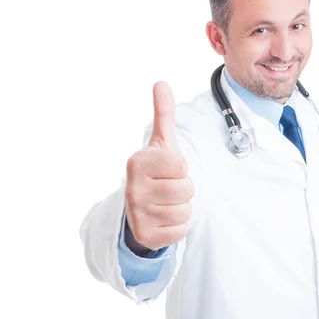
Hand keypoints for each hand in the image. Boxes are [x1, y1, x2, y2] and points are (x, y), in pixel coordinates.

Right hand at [124, 81, 192, 250]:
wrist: (138, 206)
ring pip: (185, 212)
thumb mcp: (161, 142)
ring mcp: (136, 213)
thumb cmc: (156, 170)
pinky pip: (180, 232)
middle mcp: (132, 188)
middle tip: (168, 187)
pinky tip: (164, 219)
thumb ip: (163, 113)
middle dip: (183, 189)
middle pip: (186, 190)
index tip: (167, 170)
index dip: (181, 169)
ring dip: (181, 208)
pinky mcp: (144, 236)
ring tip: (166, 203)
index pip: (182, 167)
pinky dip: (177, 227)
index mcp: (137, 162)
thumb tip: (161, 82)